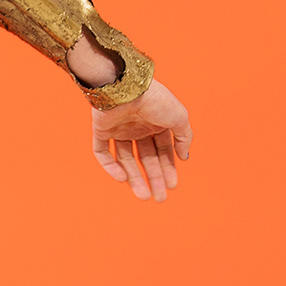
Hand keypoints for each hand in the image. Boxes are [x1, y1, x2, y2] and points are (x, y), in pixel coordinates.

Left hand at [91, 78, 191, 202]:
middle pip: (146, 158)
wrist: (126, 87)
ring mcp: (118, 129)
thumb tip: (185, 157)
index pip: (163, 150)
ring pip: (126, 159)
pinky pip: (103, 153)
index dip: (168, 168)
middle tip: (159, 198)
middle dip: (154, 178)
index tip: (172, 186)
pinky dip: (111, 167)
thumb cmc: (155, 100)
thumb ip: (185, 137)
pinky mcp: (101, 130)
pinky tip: (122, 179)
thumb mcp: (179, 117)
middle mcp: (137, 126)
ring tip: (144, 196)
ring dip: (135, 178)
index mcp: (156, 122)